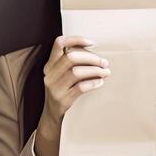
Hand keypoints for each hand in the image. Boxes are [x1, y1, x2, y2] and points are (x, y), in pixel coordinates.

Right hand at [34, 35, 109, 155]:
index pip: (58, 43)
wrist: (51, 116)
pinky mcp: (61, 100)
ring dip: (95, 71)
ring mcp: (54, 88)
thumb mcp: (61, 75)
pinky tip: (100, 83)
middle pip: (71, 57)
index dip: (76, 39)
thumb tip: (96, 54)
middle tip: (104, 62)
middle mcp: (49, 75)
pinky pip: (80, 88)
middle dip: (91, 58)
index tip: (92, 42)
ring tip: (105, 72)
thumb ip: (71, 63)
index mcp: (49, 65)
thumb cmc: (62, 91)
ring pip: (76, 72)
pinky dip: (93, 83)